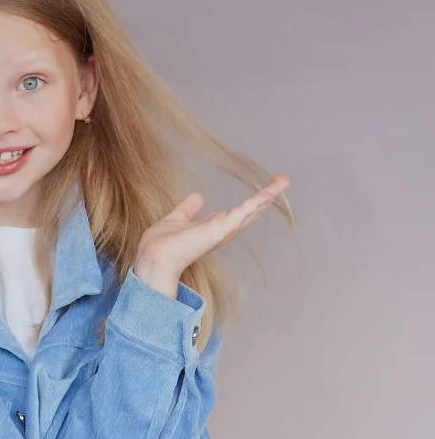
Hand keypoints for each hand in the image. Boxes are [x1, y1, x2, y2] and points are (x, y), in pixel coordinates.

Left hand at [134, 174, 290, 288]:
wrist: (155, 257)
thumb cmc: (161, 244)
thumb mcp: (177, 219)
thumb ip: (188, 209)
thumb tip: (198, 195)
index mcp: (212, 230)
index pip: (236, 215)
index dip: (250, 204)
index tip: (263, 193)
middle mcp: (221, 232)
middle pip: (249, 212)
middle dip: (266, 197)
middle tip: (282, 181)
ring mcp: (223, 231)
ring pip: (250, 210)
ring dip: (267, 195)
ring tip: (283, 181)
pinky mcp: (221, 229)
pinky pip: (242, 212)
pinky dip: (256, 202)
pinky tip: (269, 192)